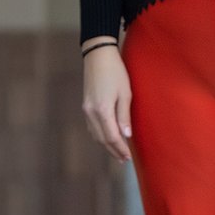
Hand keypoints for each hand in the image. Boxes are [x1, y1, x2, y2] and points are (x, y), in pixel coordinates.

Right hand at [82, 43, 132, 162]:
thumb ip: (124, 116)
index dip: (120, 149)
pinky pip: (92, 127)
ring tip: (117, 152)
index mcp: (102, 110)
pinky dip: (100, 135)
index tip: (129, 157)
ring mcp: (86, 109)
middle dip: (113, 150)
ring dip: (106, 144)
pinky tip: (107, 137)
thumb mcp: (125, 93)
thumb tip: (126, 136)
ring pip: (95, 134)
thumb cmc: (116, 72)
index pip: (112, 137)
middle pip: (102, 139)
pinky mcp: (85, 105)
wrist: (98, 55)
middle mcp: (91, 112)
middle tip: (124, 159)